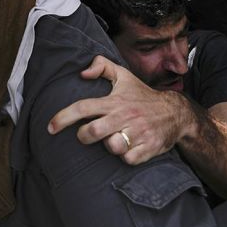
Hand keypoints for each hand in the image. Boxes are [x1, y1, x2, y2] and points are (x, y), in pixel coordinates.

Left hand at [47, 56, 193, 164]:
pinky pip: (128, 159)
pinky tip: (129, 147)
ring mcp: (137, 133)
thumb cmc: (142, 96)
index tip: (50, 127)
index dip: (63, 118)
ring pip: (111, 147)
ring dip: (109, 146)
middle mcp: (124, 117)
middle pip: (93, 132)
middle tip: (86, 135)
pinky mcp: (148, 148)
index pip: (83, 108)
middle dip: (83, 136)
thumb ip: (101, 66)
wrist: (175, 113)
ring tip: (113, 138)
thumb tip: (82, 73)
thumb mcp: (124, 76)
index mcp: (114, 101)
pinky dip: (125, 156)